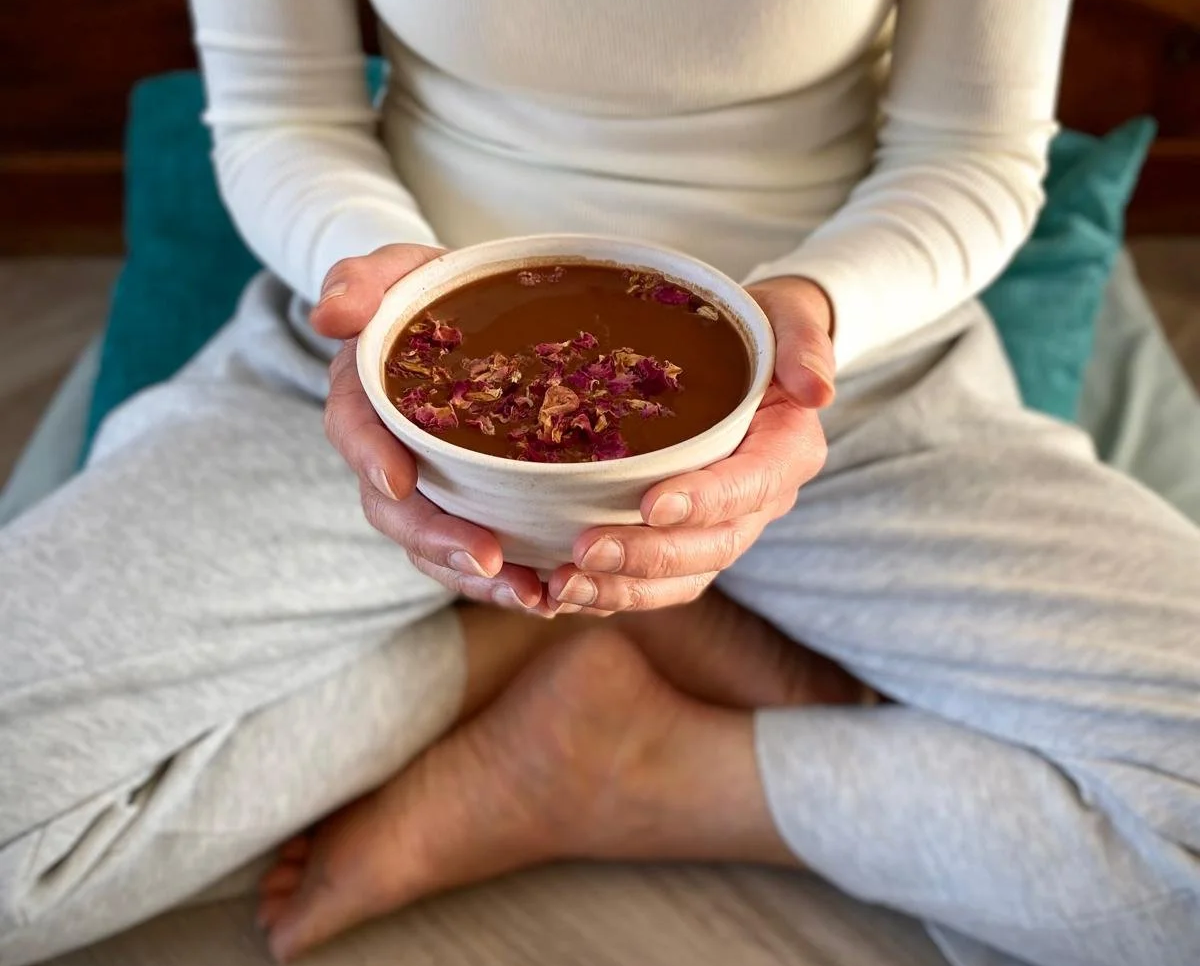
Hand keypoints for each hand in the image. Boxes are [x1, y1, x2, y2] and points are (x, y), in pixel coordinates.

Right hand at [315, 244, 545, 610]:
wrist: (481, 316)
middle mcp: (389, 453)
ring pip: (434, 547)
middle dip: (437, 540)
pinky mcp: (469, 506)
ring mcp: (429, 487)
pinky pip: (474, 552)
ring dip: (476, 577)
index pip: (353, 430)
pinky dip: (506, 579)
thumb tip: (328, 315)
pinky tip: (550, 595)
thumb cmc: (439, 292)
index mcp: (366, 396)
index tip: (400, 482)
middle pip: (395, 510)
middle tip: (489, 561)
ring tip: (532, 596)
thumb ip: (363, 279)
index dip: (370, 459)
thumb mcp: (404, 269)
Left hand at [545, 276, 833, 614]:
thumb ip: (805, 344)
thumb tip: (819, 392)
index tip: (652, 503)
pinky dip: (612, 593)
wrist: (744, 356)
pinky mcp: (688, 540)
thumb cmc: (755, 330)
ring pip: (684, 577)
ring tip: (564, 585)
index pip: (752, 485)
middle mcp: (762, 501)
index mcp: (788, 450)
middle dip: (649, 555)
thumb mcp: (787, 317)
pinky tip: (560, 591)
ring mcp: (725, 526)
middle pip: (715, 545)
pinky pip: (657, 582)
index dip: (705, 501)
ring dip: (624, 588)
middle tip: (585, 550)